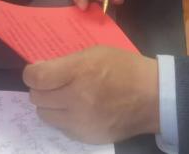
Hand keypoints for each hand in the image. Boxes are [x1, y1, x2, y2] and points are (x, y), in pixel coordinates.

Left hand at [23, 46, 159, 144]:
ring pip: (45, 114)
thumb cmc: (128, 68)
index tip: (39, 72)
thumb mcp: (100, 53)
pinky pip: (61, 126)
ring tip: (69, 98)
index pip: (37, 77)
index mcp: (81, 71)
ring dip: (52, 105)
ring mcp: (79, 120)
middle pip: (36, 97)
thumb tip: (42, 70)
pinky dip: (66, 118)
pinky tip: (82, 110)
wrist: (155, 97)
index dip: (33, 73)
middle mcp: (76, 98)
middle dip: (44, 88)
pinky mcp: (84, 136)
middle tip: (58, 84)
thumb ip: (70, 61)